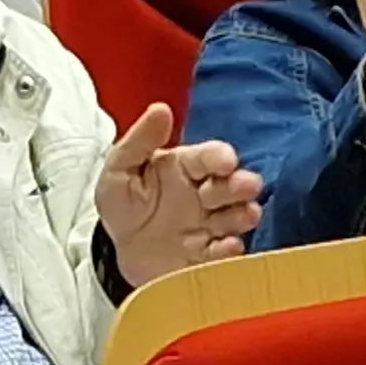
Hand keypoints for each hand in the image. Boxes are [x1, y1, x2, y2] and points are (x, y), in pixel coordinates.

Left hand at [91, 102, 259, 286]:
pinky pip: (225, 253)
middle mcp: (205, 194)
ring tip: (247, 215)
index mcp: (186, 168)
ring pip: (237, 216)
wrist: (122, 251)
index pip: (208, 157)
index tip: (227, 160)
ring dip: (244, 214)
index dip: (220, 156)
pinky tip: (227, 247)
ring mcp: (211, 225)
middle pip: (231, 185)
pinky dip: (230, 250)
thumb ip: (139, 141)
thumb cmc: (123, 205)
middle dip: (241, 185)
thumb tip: (160, 109)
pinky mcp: (210, 255)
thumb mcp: (118, 170)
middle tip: (247, 186)